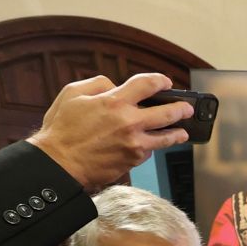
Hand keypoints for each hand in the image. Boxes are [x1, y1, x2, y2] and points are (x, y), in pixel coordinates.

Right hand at [28, 73, 190, 191]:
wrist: (59, 165)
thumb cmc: (62, 130)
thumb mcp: (73, 94)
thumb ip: (98, 84)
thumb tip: (115, 86)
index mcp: (114, 101)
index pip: (147, 85)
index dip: (160, 81)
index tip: (166, 83)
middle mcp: (129, 122)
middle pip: (167, 113)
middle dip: (181, 109)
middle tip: (187, 109)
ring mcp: (134, 143)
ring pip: (166, 137)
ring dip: (177, 133)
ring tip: (183, 132)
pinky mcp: (133, 160)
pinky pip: (149, 151)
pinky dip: (151, 147)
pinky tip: (152, 144)